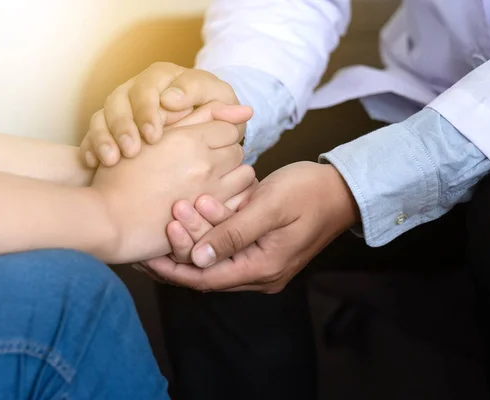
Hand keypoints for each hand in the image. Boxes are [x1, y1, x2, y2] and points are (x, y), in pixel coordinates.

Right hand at [80, 62, 241, 166]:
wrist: (194, 132)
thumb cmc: (211, 113)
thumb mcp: (218, 103)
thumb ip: (216, 104)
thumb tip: (207, 106)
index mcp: (164, 76)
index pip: (149, 87)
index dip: (150, 111)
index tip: (155, 135)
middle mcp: (137, 88)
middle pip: (120, 100)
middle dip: (124, 126)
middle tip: (134, 150)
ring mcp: (119, 107)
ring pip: (101, 116)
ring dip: (106, 137)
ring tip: (114, 160)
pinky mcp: (106, 127)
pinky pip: (90, 134)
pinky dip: (90, 147)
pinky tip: (93, 163)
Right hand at [90, 120, 254, 263]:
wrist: (109, 219)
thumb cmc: (122, 176)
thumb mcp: (154, 137)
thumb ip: (193, 117)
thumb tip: (243, 109)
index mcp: (190, 140)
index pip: (229, 129)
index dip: (218, 133)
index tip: (204, 142)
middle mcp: (206, 165)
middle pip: (238, 151)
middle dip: (226, 153)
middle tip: (206, 161)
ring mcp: (209, 193)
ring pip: (245, 177)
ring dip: (233, 175)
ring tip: (212, 180)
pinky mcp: (209, 218)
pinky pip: (239, 203)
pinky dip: (233, 199)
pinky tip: (214, 199)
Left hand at [144, 162, 360, 292]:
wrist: (342, 190)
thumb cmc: (309, 192)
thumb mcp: (269, 207)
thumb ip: (233, 233)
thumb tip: (197, 258)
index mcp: (262, 268)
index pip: (205, 279)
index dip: (173, 268)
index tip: (148, 252)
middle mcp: (260, 274)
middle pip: (207, 271)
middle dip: (182, 246)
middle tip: (167, 216)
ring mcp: (262, 264)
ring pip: (216, 258)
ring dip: (197, 236)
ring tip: (179, 210)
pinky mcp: (262, 250)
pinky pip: (228, 248)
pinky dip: (212, 231)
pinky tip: (200, 211)